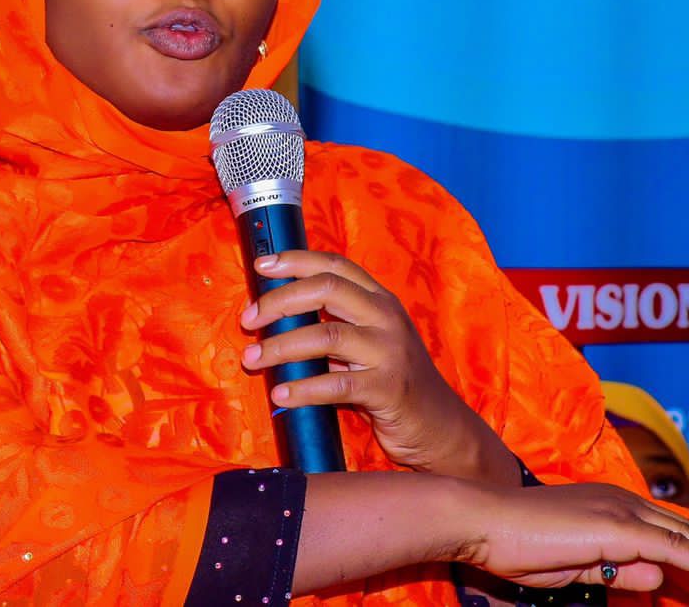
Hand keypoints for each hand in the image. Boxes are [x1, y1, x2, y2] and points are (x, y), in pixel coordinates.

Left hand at [239, 250, 514, 480]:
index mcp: (380, 300)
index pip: (334, 265)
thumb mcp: (369, 343)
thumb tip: (277, 317)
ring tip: (253, 359)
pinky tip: (280, 395)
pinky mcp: (388, 388)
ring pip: (326, 335)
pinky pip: (335, 384)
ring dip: (281, 346)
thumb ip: (335, 324)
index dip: (295, 261)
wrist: (440, 427)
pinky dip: (303, 389)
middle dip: (280, 301)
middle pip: (326, 289)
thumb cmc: (393, 382)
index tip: (261, 265)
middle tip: (248, 319)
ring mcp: (389, 351)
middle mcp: (387, 317)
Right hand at [464, 481, 688, 597]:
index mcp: (611, 510)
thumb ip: (615, 571)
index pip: (671, 535)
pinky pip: (672, 550)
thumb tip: (655, 579)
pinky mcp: (616, 529)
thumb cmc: (514, 544)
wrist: (481, 519)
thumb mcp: (575, 568)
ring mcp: (621, 513)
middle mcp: (622, 504)